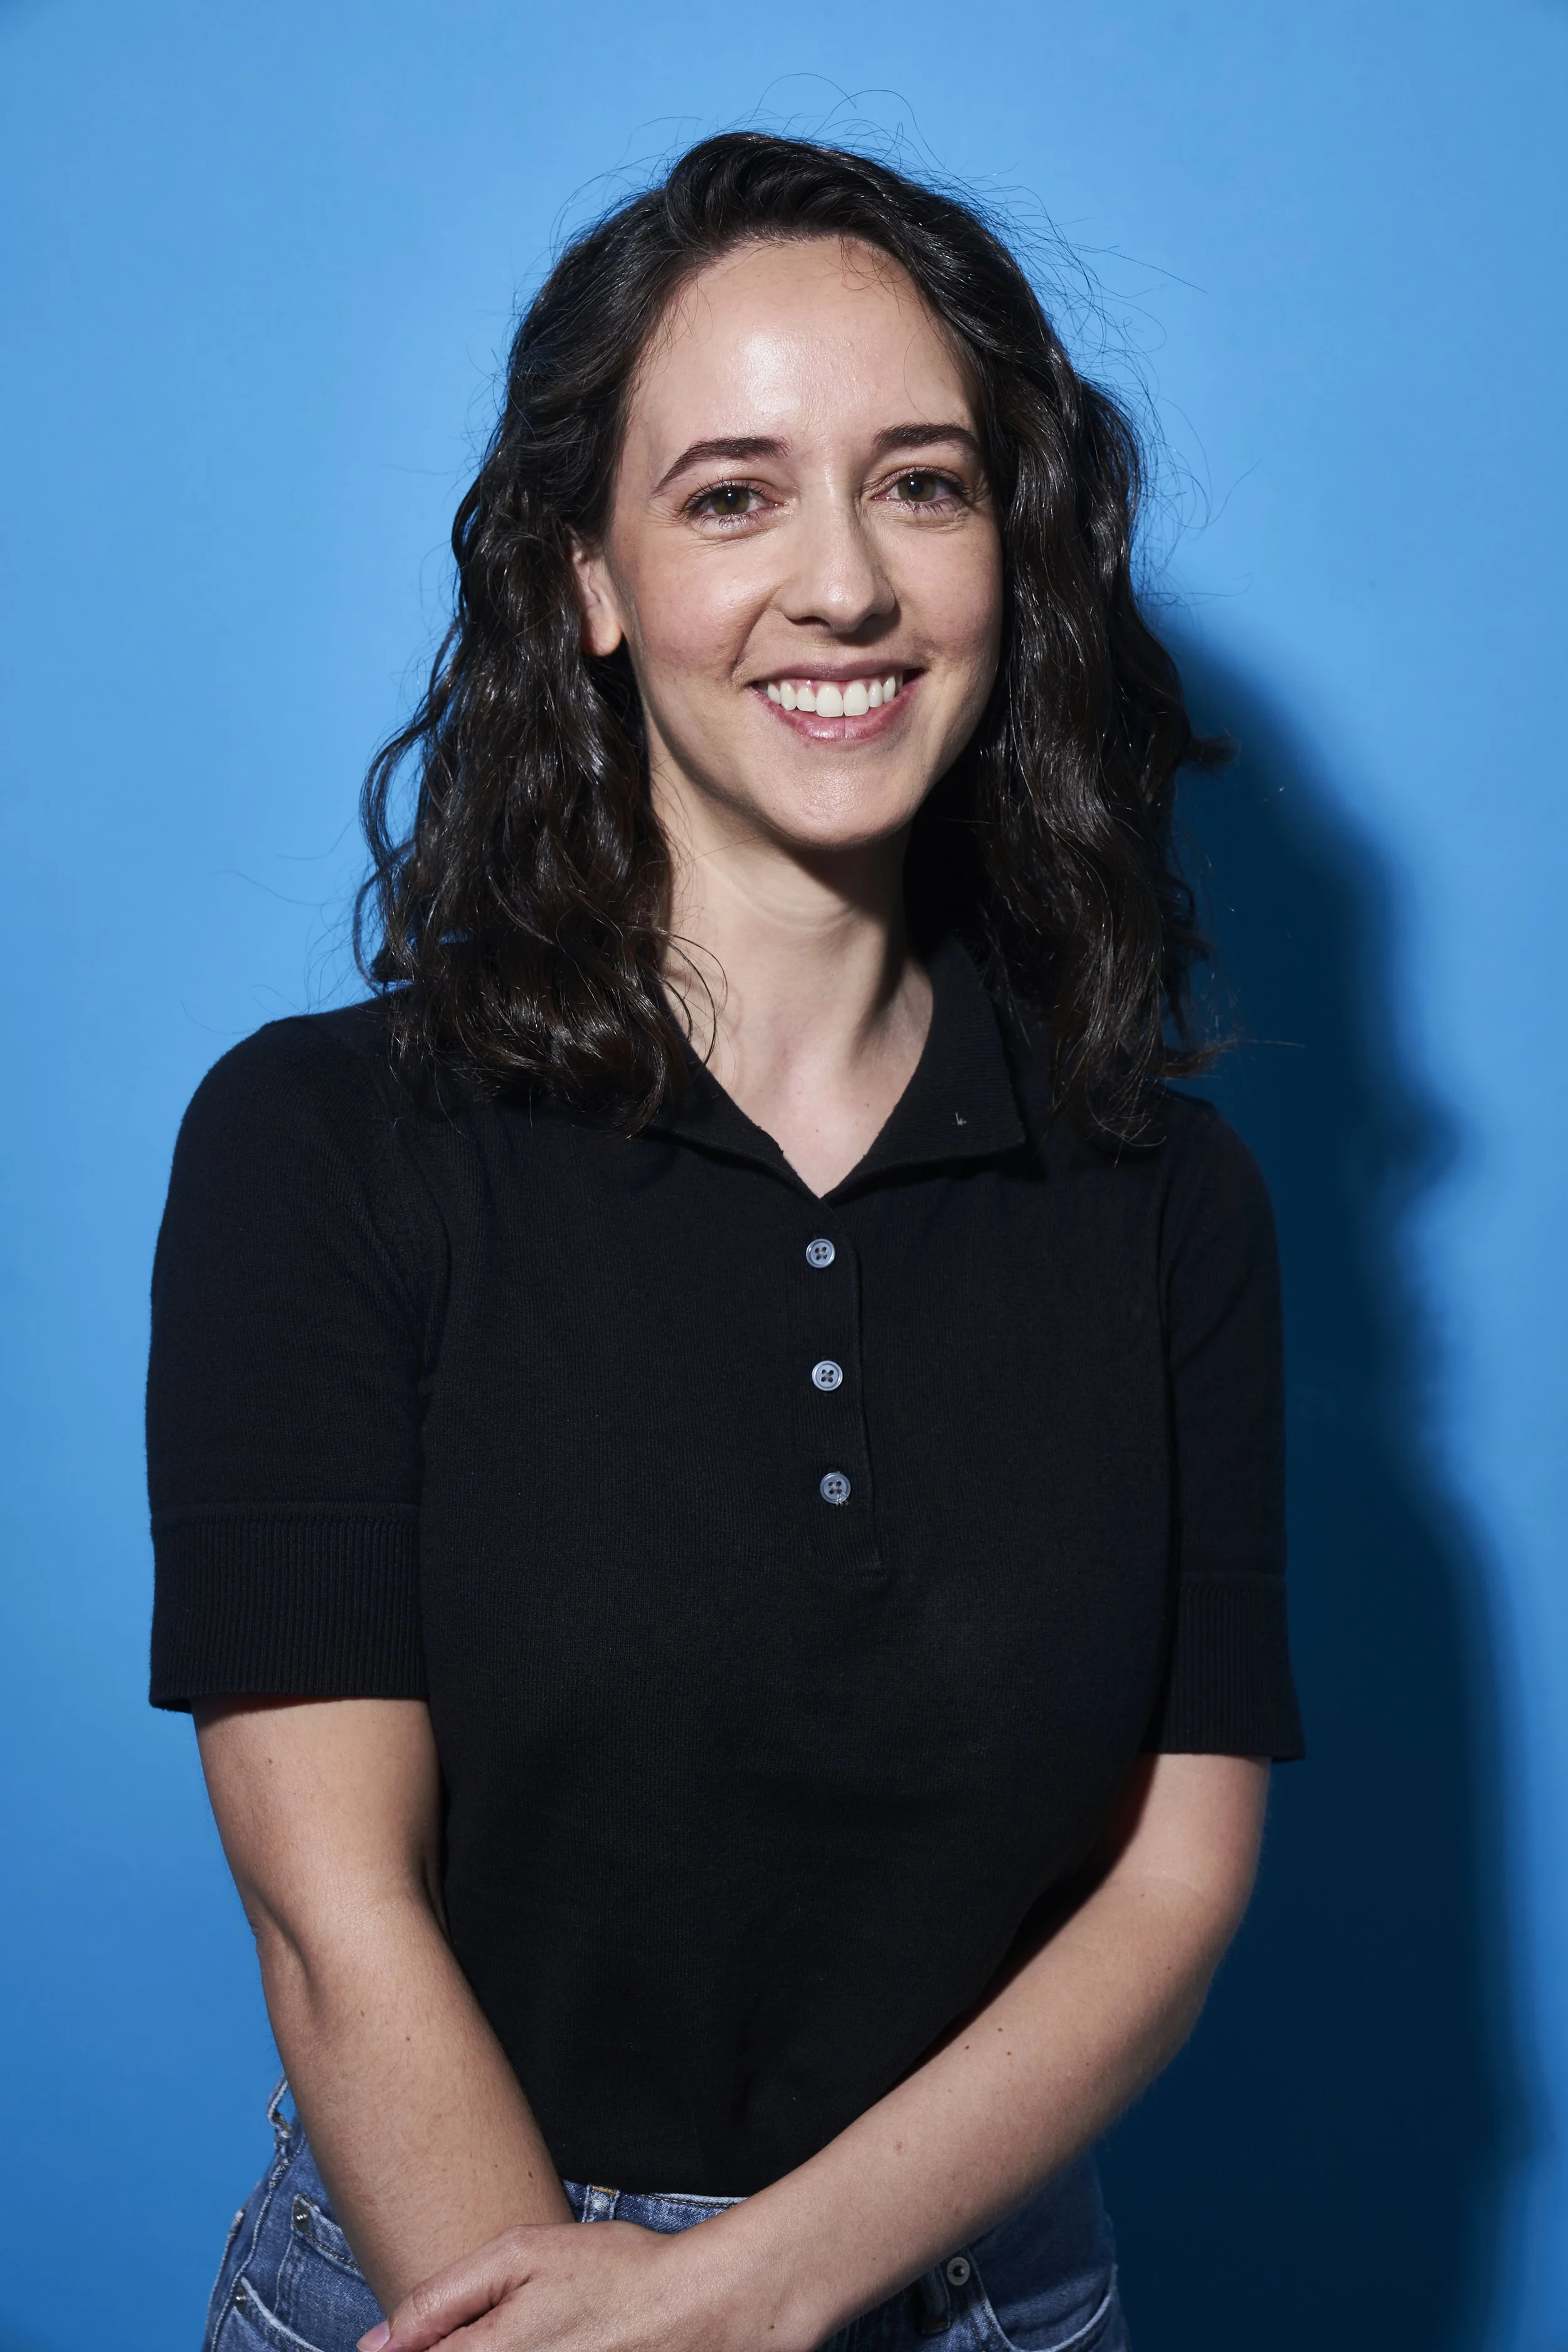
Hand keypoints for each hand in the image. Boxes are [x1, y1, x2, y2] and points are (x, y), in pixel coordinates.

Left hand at [357, 2216, 740, 2351]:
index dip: (401, 2350)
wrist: (688, 2310)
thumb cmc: (609, 2274)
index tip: (404, 2338)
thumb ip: (440, 2299)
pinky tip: (535, 2337)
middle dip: (444, 2346)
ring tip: (519, 2326)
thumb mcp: (519, 2257)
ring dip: (478, 2350)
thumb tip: (376, 2343)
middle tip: (483, 2322)